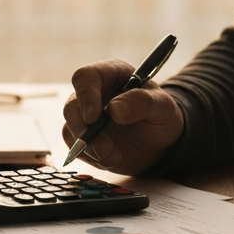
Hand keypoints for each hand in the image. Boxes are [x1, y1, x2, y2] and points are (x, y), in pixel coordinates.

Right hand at [62, 60, 183, 174]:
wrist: (161, 143)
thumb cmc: (162, 116)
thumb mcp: (162, 106)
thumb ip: (142, 102)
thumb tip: (114, 109)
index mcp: (112, 75)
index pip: (86, 76)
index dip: (86, 94)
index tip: (94, 116)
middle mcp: (94, 93)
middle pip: (72, 105)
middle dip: (84, 129)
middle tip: (104, 147)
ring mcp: (86, 116)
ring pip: (70, 128)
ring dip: (89, 147)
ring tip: (114, 156)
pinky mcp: (84, 138)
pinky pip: (76, 147)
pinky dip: (91, 156)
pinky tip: (112, 158)